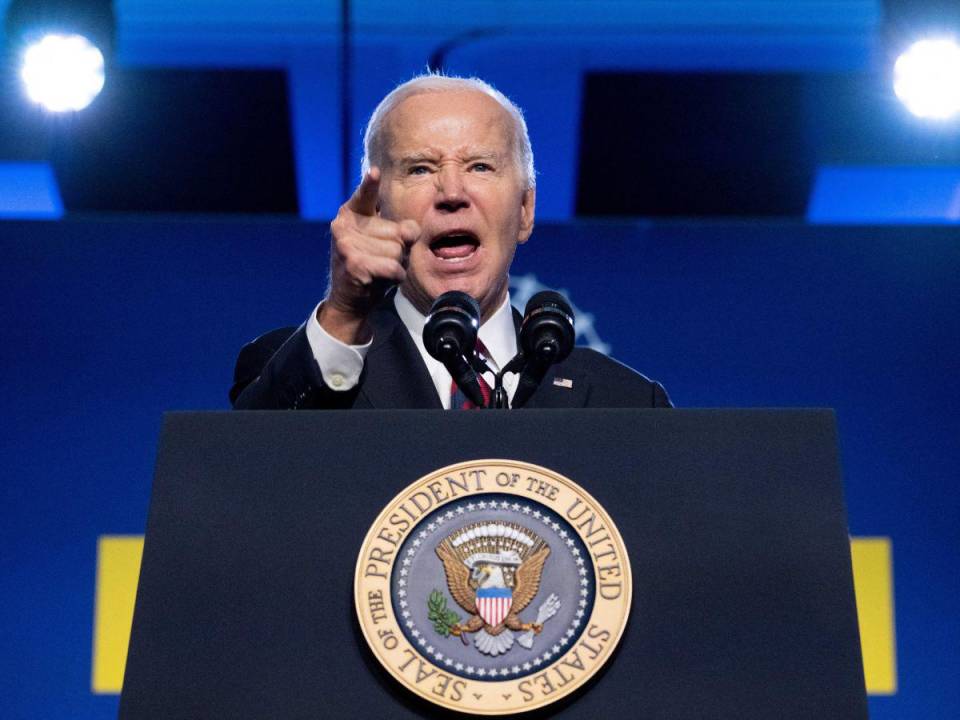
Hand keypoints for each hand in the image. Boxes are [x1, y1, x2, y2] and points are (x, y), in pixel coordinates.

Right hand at [320, 168, 419, 342]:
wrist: (350, 299)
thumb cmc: (371, 265)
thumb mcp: (383, 242)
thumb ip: (399, 230)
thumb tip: (409, 232)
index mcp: (351, 213)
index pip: (365, 196)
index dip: (370, 185)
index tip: (375, 173)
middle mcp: (344, 225)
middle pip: (399, 232)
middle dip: (399, 250)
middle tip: (381, 259)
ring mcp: (347, 244)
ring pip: (397, 251)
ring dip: (397, 265)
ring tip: (379, 269)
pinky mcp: (354, 263)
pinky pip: (393, 267)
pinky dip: (395, 277)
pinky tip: (381, 279)